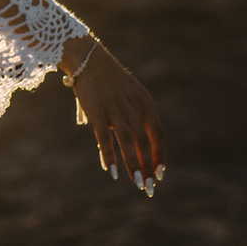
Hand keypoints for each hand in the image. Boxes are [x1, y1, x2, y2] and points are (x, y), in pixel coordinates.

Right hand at [66, 42, 165, 194]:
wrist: (87, 58)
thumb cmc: (107, 78)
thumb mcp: (127, 94)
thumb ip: (130, 117)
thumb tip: (120, 142)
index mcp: (146, 103)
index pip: (157, 134)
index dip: (159, 155)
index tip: (159, 173)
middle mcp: (134, 108)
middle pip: (145, 143)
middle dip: (148, 167)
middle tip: (150, 187)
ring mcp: (116, 111)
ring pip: (128, 144)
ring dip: (134, 166)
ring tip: (138, 184)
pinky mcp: (97, 113)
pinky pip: (105, 140)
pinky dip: (110, 156)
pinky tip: (112, 172)